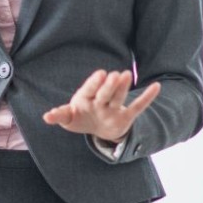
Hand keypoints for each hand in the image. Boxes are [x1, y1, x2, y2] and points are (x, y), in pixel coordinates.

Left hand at [43, 69, 159, 142]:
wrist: (97, 128)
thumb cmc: (80, 118)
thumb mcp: (68, 119)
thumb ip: (59, 116)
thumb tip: (46, 117)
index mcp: (85, 98)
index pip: (89, 89)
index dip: (95, 82)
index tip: (101, 73)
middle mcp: (100, 100)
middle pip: (104, 92)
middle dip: (109, 85)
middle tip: (114, 74)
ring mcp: (113, 108)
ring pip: (119, 97)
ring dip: (123, 87)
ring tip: (127, 75)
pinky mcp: (125, 116)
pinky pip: (138, 107)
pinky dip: (147, 97)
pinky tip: (156, 86)